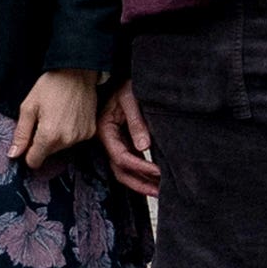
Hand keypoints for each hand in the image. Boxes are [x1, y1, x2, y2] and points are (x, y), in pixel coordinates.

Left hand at [7, 69, 104, 171]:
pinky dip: (69, 132)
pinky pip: (74, 140)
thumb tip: (13, 154)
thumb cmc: (51, 86)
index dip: (28, 152)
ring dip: (56, 137)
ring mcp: (80, 137)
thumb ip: (21, 133)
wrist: (77, 72)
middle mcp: (67, 140)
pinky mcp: (90, 132)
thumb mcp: (28, 106)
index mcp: (49, 135)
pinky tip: (68, 116)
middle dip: (42, 142)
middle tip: (43, 120)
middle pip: (47, 154)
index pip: (34, 161)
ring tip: (56, 115)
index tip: (29, 138)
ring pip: (61, 147)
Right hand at [97, 80, 162, 197]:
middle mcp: (108, 140)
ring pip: (125, 170)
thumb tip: (144, 146)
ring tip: (161, 191)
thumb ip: (136, 121)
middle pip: (120, 170)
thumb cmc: (124, 83)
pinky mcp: (125, 141)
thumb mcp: (130, 97)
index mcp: (105, 130)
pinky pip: (132, 162)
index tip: (158, 171)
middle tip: (159, 193)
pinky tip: (156, 177)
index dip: (139, 166)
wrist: (121, 75)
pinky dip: (143, 172)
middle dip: (139, 184)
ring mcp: (116, 142)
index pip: (120, 156)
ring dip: (142, 182)